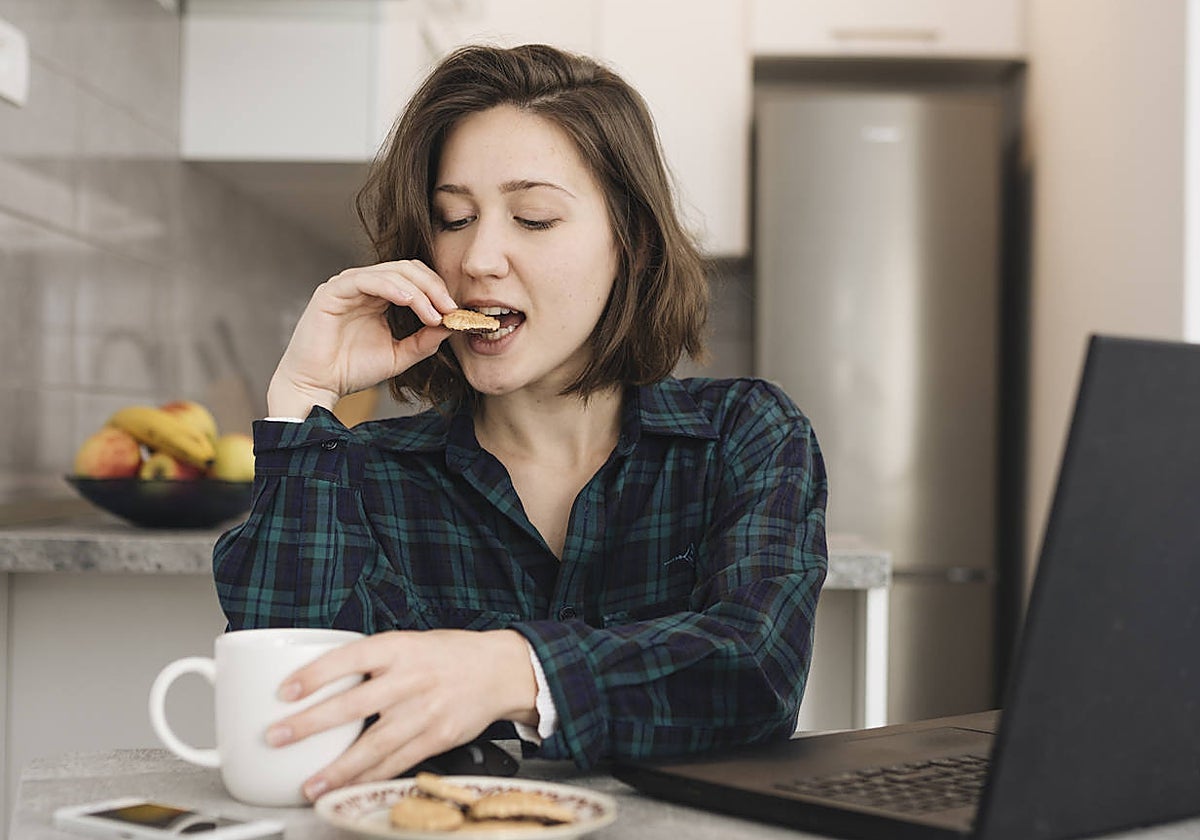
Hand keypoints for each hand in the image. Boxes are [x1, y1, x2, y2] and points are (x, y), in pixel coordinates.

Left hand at [264, 629, 538, 800]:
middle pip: (354, 704)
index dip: (316, 674)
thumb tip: (319, 680)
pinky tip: (349, 789)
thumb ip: (370, 660)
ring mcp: (425, 711)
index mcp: (399, 648)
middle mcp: (411, 679)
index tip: (285, 690)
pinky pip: (398, 763)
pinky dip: (371, 778)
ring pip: (375, 745)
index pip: (350, 657)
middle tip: (277, 737)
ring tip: (310, 784)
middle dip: (311, 724)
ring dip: (338, 768)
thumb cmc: (447, 655)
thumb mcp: (408, 643)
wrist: (500, 670)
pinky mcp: (437, 737)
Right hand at [267, 261, 459, 417]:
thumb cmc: (352, 371)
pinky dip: (392, 287)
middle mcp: (364, 286)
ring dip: (419, 291)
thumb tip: (452, 325)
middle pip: (407, 269)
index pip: (415, 278)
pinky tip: (410, 301)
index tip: (456, 313)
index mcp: (379, 296)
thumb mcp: (399, 356)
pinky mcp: (332, 291)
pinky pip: (367, 280)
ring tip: (434, 314)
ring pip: (391, 272)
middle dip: (434, 287)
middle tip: (450, 309)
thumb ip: (424, 341)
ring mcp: (347, 286)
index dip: (438, 290)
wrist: (318, 386)